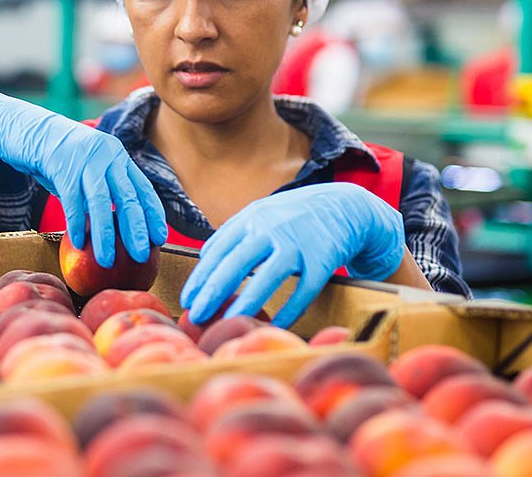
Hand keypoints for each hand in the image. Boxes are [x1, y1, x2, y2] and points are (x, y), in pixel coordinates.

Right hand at [0, 82, 166, 267]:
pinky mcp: (61, 164)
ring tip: (107, 260)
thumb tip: (116, 227)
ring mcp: (85, 158)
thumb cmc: (57, 157)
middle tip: (140, 256)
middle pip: (127, 197)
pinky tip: (78, 243)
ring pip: (101, 202)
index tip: (160, 238)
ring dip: (106, 235)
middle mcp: (107, 154)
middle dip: (136, 230)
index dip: (153, 215)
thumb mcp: (86, 169)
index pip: (143, 188)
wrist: (25, 129)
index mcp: (117, 156)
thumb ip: (102, 190)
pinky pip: (73, 200)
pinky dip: (77, 223)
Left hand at [180, 182, 404, 327]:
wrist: (343, 205)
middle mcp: (271, 229)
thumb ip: (234, 235)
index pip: (218, 250)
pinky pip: (304, 290)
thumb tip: (204, 260)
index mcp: (251, 219)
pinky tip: (275, 325)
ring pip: (268, 277)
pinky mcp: (323, 260)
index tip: (187, 300)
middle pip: (236, 263)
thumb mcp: (260, 215)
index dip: (201, 277)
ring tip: (229, 323)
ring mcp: (298, 244)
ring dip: (247, 302)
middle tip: (196, 316)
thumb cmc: (292, 216)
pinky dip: (289, 310)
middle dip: (213, 291)